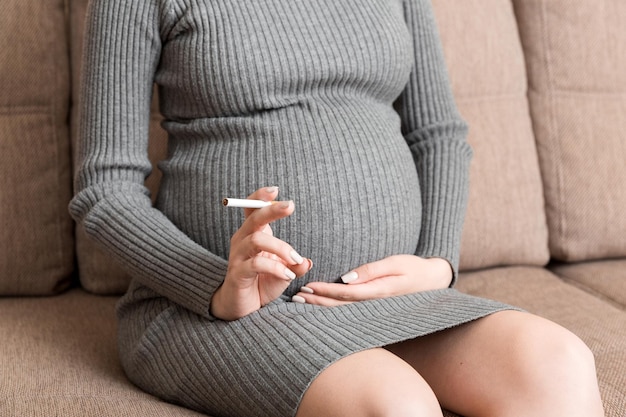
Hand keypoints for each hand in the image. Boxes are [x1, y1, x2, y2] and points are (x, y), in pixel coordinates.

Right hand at [210, 187, 311, 319]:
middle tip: (290, 205)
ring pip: (257, 241)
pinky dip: (276, 267)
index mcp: (253, 234)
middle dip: (272, 210)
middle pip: (253, 218)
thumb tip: (307, 262)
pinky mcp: (237, 274)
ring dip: (281, 248)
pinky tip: (288, 274)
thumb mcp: (283, 272)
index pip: (251, 209)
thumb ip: (295, 265)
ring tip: (296, 259)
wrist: (242, 307)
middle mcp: (242, 241)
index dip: (260, 197)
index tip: (275, 190)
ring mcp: (238, 257)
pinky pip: (256, 264)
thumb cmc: (262, 283)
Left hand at [293, 255, 451, 306]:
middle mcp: (374, 304)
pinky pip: (350, 310)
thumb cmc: (414, 267)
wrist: (433, 281)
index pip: (345, 294)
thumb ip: (371, 270)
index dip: (325, 291)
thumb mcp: (395, 262)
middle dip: (317, 303)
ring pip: (343, 311)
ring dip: (321, 307)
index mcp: (378, 292)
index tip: (307, 287)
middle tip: (296, 298)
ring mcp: (374, 308)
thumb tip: (346, 278)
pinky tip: (319, 306)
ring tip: (301, 303)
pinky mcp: (373, 308)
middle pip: (340, 306)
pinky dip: (332, 308)